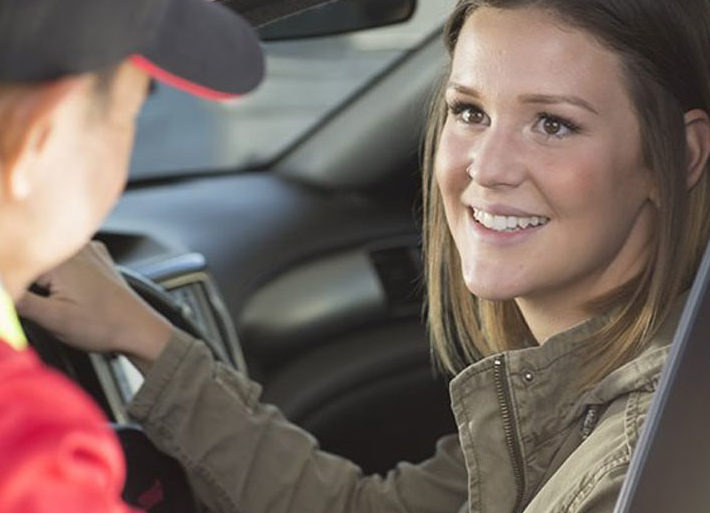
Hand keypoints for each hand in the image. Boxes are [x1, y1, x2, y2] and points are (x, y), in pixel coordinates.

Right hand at [17, 241, 171, 367]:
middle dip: (21, 277)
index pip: (15, 262)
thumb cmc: (104, 326)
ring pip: (48, 255)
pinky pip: (67, 257)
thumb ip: (18, 301)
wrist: (139, 330)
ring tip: (53, 300)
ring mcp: (88, 250)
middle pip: (31, 256)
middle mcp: (75, 247)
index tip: (14, 302)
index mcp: (60, 259)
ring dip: (38, 273)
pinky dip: (58, 271)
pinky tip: (65, 291)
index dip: (10, 284)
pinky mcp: (96, 258)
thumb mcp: (53, 319)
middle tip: (42, 305)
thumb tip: (0, 292)